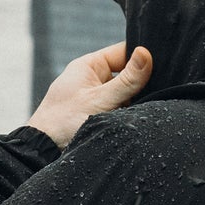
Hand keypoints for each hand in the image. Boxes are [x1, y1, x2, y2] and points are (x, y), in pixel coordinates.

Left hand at [26, 43, 152, 148]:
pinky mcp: (97, 116)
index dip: (141, 57)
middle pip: (126, 75)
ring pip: (125, 95)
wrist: (43, 152)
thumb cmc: (64, 122)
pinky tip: (137, 120)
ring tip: (146, 108)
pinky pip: (119, 110)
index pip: (122, 52)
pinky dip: (127, 115)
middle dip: (140, 84)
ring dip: (134, 102)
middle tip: (157, 91)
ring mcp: (95, 98)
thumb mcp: (101, 99)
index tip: (161, 66)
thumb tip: (146, 53)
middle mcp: (92, 80)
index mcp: (88, 66)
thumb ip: (127, 80)